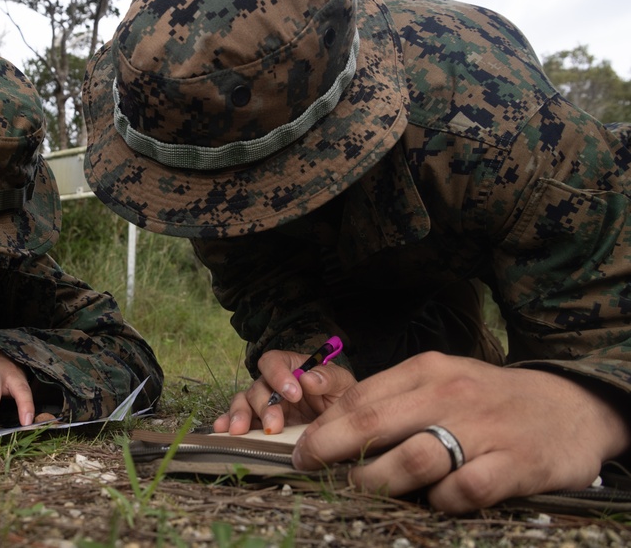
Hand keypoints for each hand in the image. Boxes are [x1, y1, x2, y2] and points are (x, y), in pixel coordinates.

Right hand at [212, 349, 355, 434]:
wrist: (342, 426)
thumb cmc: (341, 398)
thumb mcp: (343, 385)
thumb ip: (329, 377)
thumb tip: (308, 378)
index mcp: (291, 367)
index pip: (274, 362)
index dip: (278, 375)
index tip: (293, 394)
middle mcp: (273, 384)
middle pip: (257, 386)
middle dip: (263, 406)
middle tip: (274, 426)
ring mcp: (264, 404)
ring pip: (243, 402)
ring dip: (240, 415)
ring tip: (239, 430)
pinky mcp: (259, 423)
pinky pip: (239, 420)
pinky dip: (228, 423)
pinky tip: (222, 430)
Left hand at [292, 351, 630, 512]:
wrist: (570, 406)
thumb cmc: (489, 397)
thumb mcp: (441, 379)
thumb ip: (394, 397)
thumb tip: (334, 423)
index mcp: (428, 370)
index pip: (360, 398)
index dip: (323, 427)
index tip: (301, 449)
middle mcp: (451, 394)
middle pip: (374, 425)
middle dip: (330, 451)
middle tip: (309, 470)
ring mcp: (483, 429)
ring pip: (413, 459)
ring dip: (378, 481)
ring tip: (363, 490)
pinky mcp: (514, 464)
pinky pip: (464, 490)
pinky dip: (442, 501)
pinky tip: (436, 501)